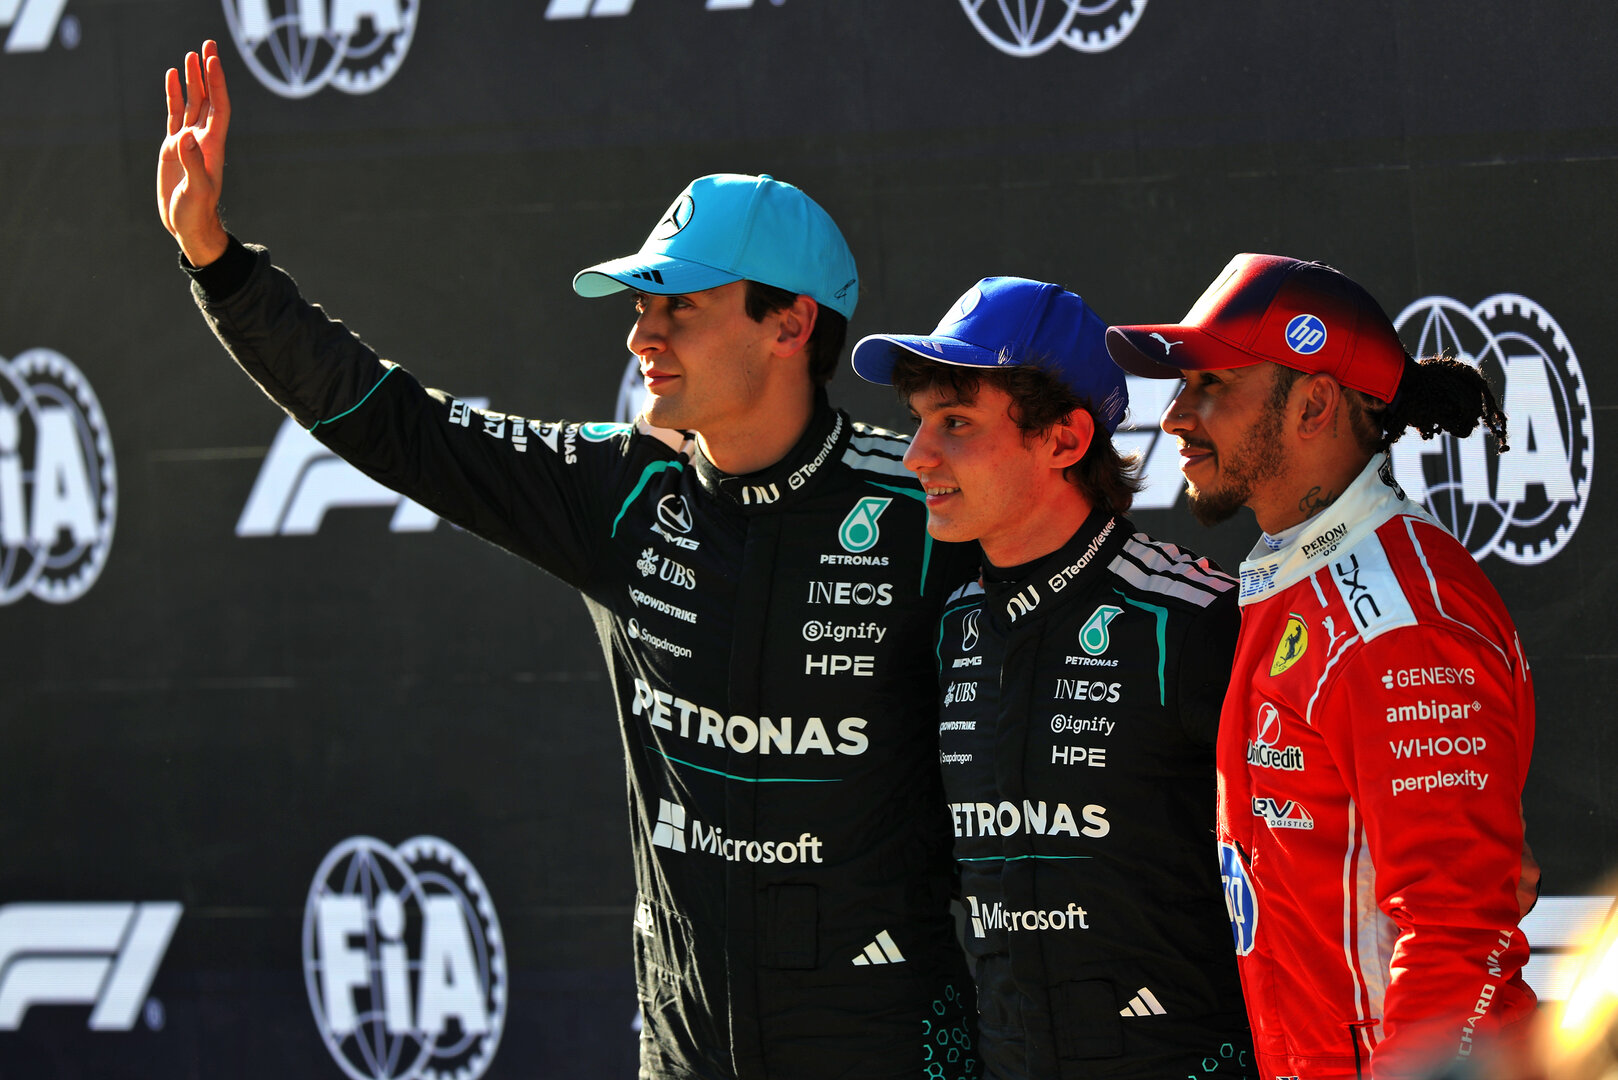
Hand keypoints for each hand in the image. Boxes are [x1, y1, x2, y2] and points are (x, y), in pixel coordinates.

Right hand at [158, 40, 231, 266]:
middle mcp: (203, 139)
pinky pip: (175, 114)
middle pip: (207, 98)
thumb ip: (192, 164)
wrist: (187, 226)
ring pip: (192, 103)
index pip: (217, 106)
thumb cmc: (195, 212)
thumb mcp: (195, 190)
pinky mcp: (174, 147)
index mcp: (212, 146)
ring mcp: (189, 141)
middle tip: (207, 44)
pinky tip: (171, 77)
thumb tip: (187, 138)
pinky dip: (174, 95)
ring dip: (192, 80)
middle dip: (207, 72)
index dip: (217, 83)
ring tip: (190, 55)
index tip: (213, 59)